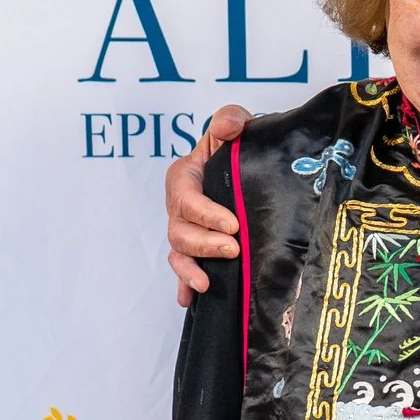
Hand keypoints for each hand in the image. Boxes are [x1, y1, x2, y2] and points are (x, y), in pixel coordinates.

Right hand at [167, 105, 253, 304]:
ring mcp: (184, 228)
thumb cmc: (233, 145)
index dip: (206, 214)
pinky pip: (183, 268)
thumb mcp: (232, 126)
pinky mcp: (194, 247)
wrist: (241, 164)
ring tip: (207, 283)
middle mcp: (179, 205)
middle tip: (233, 250)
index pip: (187, 198)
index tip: (232, 224)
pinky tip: (189, 300)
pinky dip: (184, 284)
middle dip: (204, 244)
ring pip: (178, 252)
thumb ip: (229, 120)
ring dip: (190, 269)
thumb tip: (231, 125)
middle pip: (180, 230)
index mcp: (184, 176)